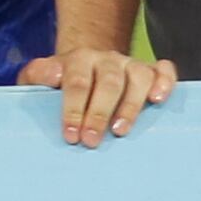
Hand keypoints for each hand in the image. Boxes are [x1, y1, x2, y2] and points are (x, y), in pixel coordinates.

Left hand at [21, 43, 174, 145]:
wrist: (86, 67)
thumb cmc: (60, 84)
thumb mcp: (38, 78)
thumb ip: (36, 75)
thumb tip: (52, 76)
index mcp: (78, 60)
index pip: (77, 83)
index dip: (73, 109)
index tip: (71, 135)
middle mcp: (107, 59)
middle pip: (108, 83)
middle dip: (99, 114)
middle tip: (92, 141)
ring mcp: (130, 64)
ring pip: (138, 77)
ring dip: (131, 105)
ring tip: (120, 131)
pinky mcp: (151, 71)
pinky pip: (163, 70)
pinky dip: (164, 82)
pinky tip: (158, 99)